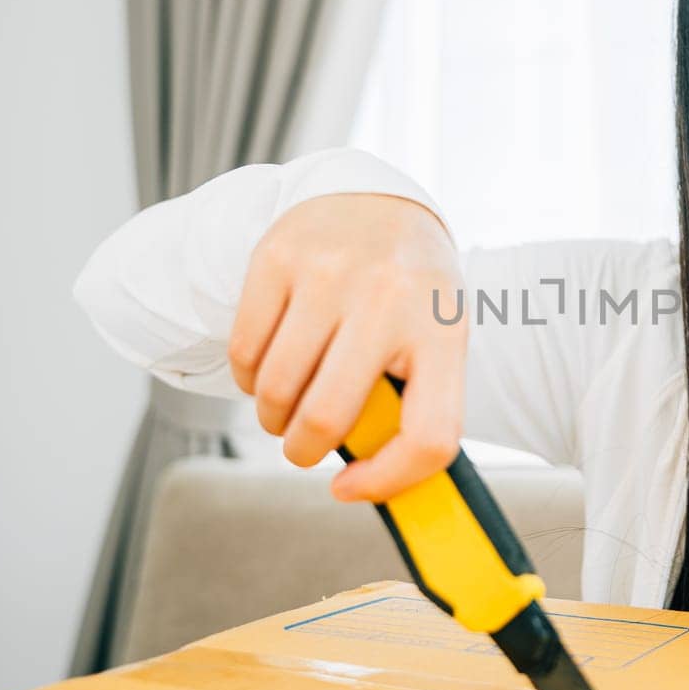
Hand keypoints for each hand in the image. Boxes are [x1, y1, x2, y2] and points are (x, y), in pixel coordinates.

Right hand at [228, 192, 467, 501]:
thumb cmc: (413, 293)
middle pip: (329, 417)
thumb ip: (415, 405)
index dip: (386, 480)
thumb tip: (368, 485)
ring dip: (272, 417)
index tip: (350, 487)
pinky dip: (249, 378)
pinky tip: (269, 367)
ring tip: (284, 409)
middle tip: (301, 449)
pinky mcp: (279, 256)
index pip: (428, 436)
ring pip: (278, 389)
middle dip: (303, 451)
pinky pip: (244, 351)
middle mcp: (390, 298)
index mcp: (444, 332)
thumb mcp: (436, 340)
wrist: (380, 202)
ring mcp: (332, 273)